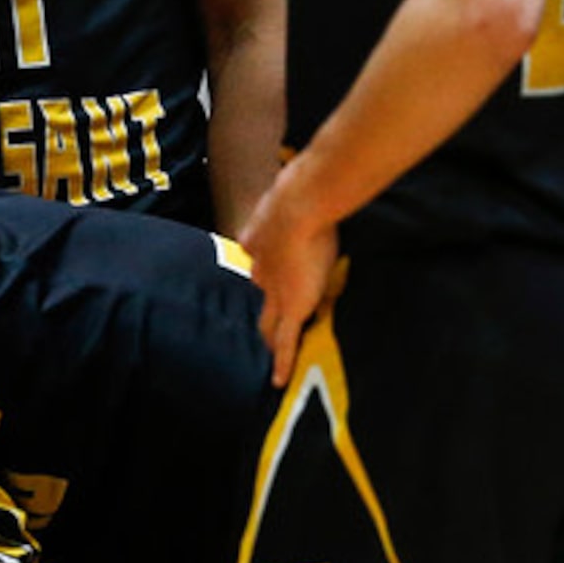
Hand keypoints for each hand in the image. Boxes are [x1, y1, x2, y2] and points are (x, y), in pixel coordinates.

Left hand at [238, 169, 338, 388]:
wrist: (300, 205)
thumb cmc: (304, 193)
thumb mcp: (295, 194)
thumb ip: (296, 195)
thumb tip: (299, 180)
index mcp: (259, 245)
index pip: (263, 269)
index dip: (270, 278)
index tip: (277, 283)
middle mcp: (262, 271)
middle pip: (262, 299)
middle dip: (265, 315)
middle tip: (267, 333)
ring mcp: (275, 291)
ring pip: (269, 324)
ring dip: (271, 341)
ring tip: (273, 363)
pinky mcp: (290, 308)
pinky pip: (284, 342)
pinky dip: (281, 362)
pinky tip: (278, 382)